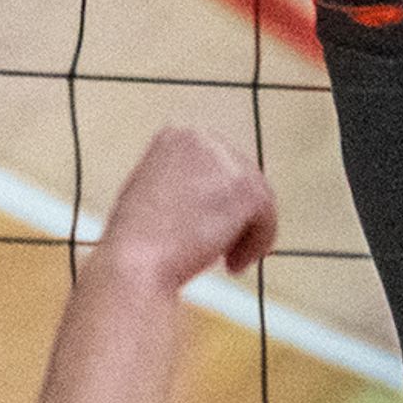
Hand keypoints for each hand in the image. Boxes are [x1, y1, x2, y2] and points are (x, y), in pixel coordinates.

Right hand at [93, 125, 276, 288]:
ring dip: (245, 233)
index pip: (218, 165)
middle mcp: (205, 139)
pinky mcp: (248, 190)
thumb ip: (184, 181)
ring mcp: (229, 162)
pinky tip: (232, 266)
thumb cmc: (135, 239)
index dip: (218, 201)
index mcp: (178, 136)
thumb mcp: (151, 190)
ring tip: (225, 260)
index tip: (206, 227)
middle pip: (242, 180)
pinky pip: (266, 220)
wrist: (136, 262)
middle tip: (222, 248)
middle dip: (234, 216)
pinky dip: (254, 246)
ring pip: (257, 200)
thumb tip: (212, 190)